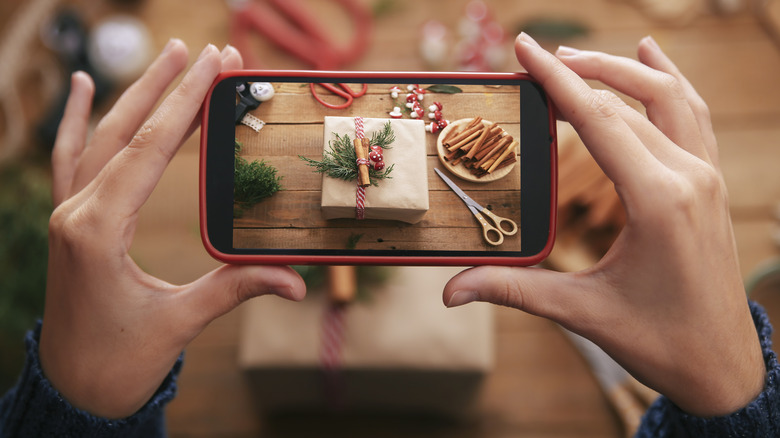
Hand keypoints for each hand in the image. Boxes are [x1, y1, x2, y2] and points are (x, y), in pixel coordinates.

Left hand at [41, 40, 305, 418]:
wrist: (72, 390)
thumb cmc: (120, 361)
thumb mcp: (180, 322)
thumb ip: (236, 289)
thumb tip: (295, 282)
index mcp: (99, 230)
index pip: (149, 150)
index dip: (185, 104)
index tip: (212, 65)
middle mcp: (76, 212)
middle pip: (125, 132)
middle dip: (166, 87)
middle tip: (202, 50)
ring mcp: (66, 214)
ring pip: (98, 138)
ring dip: (134, 95)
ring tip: (166, 57)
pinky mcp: (70, 222)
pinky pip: (68, 158)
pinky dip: (76, 120)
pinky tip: (84, 85)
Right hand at [443, 33, 764, 416]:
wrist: (724, 365)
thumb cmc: (661, 342)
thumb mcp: (582, 313)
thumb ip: (513, 290)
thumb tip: (451, 291)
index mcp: (658, 201)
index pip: (599, 120)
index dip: (556, 81)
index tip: (524, 47)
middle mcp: (688, 177)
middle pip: (628, 101)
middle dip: (578, 72)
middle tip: (534, 57)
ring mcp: (707, 177)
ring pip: (669, 97)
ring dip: (622, 70)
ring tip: (577, 56)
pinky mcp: (710, 184)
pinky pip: (694, 115)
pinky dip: (670, 82)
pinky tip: (652, 58)